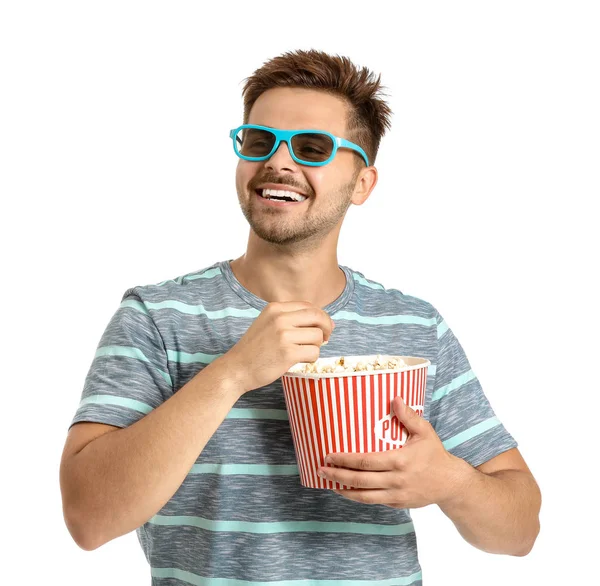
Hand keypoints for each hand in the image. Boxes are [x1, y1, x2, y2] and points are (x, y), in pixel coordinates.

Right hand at [224, 301, 334, 393]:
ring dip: (316, 346)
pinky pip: (314, 352)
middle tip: (326, 338)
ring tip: (304, 351)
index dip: (321, 316)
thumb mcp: (268, 323)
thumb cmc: (255, 349)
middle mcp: (280, 318)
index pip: (309, 306)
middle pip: (318, 317)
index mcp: (275, 308)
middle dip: (327, 327)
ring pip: (318, 336)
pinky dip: (311, 358)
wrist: (237, 368)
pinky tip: (300, 359)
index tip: (323, 327)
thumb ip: (291, 319)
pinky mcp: (288, 353)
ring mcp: (283, 335)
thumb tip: (327, 322)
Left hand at [317, 396, 465, 508]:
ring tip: (328, 482)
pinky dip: (358, 497)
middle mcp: (395, 480)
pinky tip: (347, 490)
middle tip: (320, 469)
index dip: (345, 460)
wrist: (451, 484)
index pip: (366, 462)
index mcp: (399, 461)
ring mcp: (396, 495)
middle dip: (337, 475)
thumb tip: (394, 398)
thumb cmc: (435, 455)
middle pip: (360, 480)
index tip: (330, 456)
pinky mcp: (397, 504)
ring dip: (344, 490)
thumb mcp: (424, 432)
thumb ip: (408, 416)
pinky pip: (374, 501)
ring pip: (364, 496)